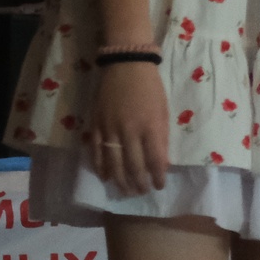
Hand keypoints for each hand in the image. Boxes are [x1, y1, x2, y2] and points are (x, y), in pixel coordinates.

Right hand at [87, 62, 169, 196]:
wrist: (126, 66)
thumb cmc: (151, 88)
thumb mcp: (163, 112)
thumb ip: (161, 138)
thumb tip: (161, 162)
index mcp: (150, 126)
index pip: (155, 160)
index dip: (157, 177)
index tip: (159, 186)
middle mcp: (129, 130)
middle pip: (133, 165)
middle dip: (139, 183)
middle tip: (142, 193)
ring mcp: (109, 129)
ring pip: (113, 162)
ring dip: (120, 180)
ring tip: (126, 191)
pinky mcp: (95, 125)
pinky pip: (96, 151)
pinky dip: (100, 166)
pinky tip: (105, 177)